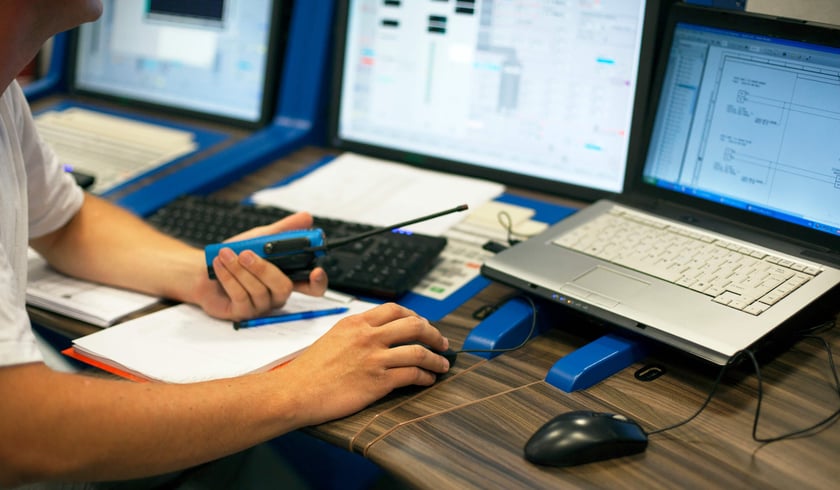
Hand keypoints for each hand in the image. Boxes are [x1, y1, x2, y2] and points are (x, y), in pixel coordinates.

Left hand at [194, 212, 327, 319]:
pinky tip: (220, 264)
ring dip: (240, 269)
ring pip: (259, 291)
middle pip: (284, 288)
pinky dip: (228, 277)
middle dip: (265, 269)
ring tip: (226, 253)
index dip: (318, 282)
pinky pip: (240, 296)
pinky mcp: (241, 313)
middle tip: (247, 253)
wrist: (202, 269)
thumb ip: (284, 230)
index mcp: (288, 277)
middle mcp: (276, 295)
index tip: (315, 271)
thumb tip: (307, 217)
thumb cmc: (235, 254)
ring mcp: (260, 306)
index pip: (312, 287)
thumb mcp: (260, 238)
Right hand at [278, 303, 450, 425]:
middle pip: (414, 325)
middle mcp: (367, 336)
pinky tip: (428, 380)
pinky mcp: (377, 381)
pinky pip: (412, 375)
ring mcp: (374, 358)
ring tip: (442, 365)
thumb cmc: (309, 370)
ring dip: (436, 359)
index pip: (395, 310)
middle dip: (434, 334)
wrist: (295, 392)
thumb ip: (357, 333)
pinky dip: (426, 377)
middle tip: (442, 342)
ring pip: (419, 351)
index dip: (416, 316)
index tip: (424, 325)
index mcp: (356, 323)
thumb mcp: (333, 338)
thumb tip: (380, 334)